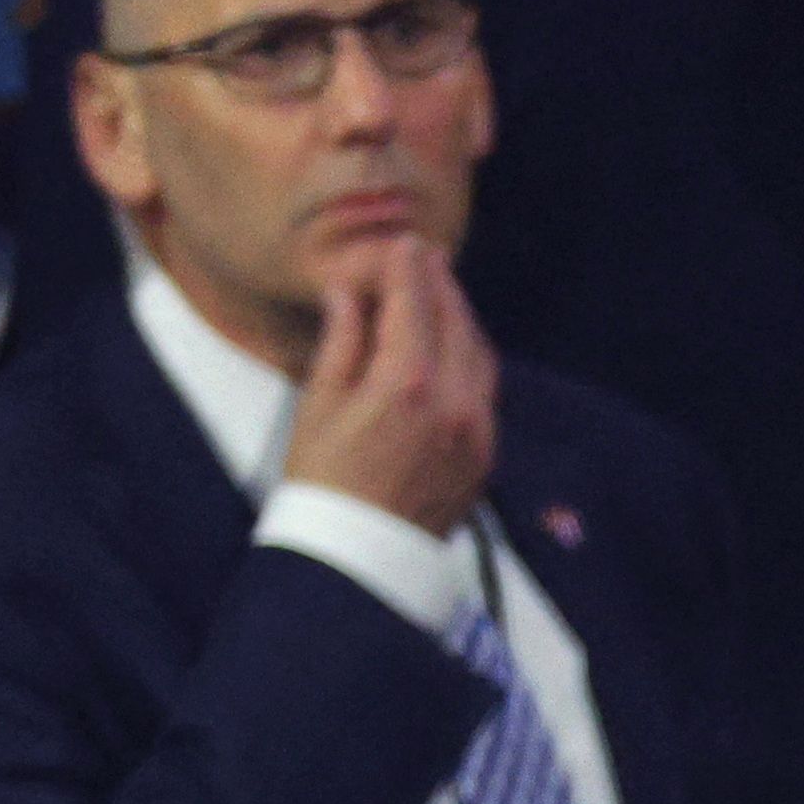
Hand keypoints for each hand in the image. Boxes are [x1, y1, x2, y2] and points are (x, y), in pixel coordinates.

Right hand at [281, 238, 497, 537]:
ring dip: (461, 319)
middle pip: (455, 322)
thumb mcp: (318, 405)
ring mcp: (476, 432)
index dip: (407, 268)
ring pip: (479, 355)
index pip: (413, 303)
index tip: (403, 244)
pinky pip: (485, 392)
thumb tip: (348, 294)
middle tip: (425, 257)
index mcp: (405, 383)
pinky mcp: (484, 458)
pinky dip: (471, 360)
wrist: (357, 558)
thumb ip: (342, 343)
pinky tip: (454, 350)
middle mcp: (452, 403)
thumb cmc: (323, 482)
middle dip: (440, 285)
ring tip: (441, 297)